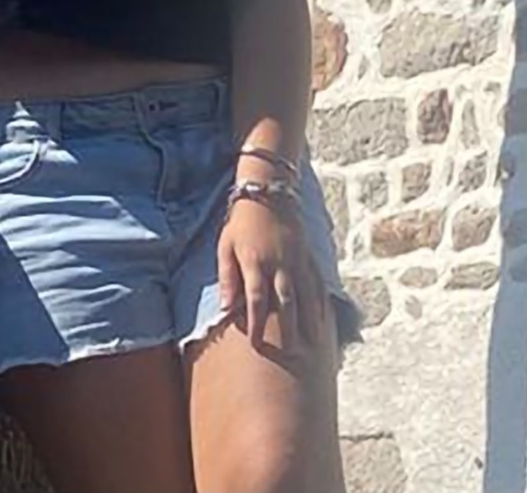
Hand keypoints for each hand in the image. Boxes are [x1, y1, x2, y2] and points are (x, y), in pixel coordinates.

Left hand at [217, 193, 326, 352]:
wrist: (268, 194)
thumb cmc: (241, 223)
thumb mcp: (225, 246)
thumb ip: (227, 277)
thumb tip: (226, 308)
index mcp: (255, 262)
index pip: (255, 299)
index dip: (256, 323)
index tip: (257, 344)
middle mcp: (279, 263)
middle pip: (286, 302)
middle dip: (289, 330)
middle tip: (293, 356)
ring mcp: (297, 260)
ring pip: (306, 295)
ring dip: (310, 322)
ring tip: (314, 345)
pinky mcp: (308, 255)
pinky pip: (317, 282)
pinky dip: (321, 302)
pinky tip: (325, 319)